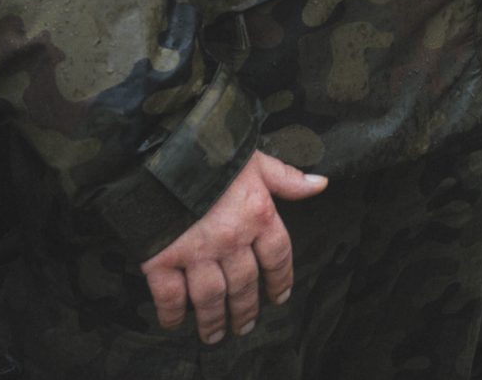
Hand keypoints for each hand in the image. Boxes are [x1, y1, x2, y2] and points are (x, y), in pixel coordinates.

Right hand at [141, 151, 326, 342]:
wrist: (162, 147)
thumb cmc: (214, 150)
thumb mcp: (257, 160)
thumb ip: (288, 178)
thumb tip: (321, 183)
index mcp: (258, 215)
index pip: (278, 256)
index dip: (281, 279)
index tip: (280, 296)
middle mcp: (230, 239)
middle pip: (245, 284)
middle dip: (246, 309)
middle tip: (245, 326)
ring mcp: (195, 251)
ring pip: (211, 297)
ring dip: (214, 320)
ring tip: (216, 334)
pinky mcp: (160, 258)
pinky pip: (169, 295)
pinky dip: (171, 313)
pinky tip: (175, 323)